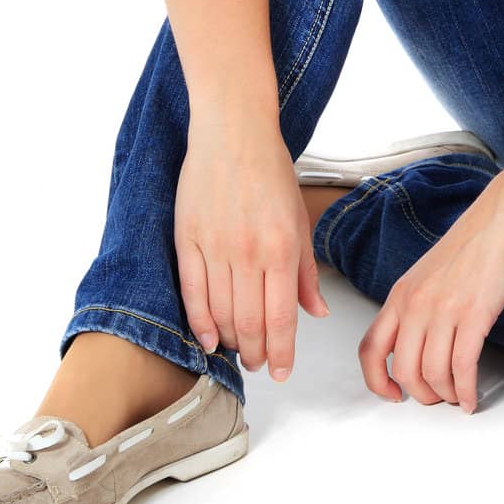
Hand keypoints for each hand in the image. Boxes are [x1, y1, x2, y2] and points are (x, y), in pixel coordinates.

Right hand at [175, 113, 328, 381]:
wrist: (233, 131)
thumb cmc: (271, 171)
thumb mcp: (300, 218)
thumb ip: (306, 270)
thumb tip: (317, 312)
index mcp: (282, 246)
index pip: (282, 316)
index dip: (282, 351)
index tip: (282, 371)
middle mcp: (248, 251)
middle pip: (249, 321)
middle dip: (258, 351)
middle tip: (261, 364)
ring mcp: (214, 246)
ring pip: (220, 312)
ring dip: (231, 340)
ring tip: (239, 351)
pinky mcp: (186, 239)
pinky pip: (192, 292)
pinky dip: (199, 321)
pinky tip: (208, 338)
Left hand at [358, 180, 503, 413]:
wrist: (503, 217)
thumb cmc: (472, 242)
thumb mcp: (427, 273)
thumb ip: (415, 305)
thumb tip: (414, 342)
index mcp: (400, 294)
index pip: (370, 349)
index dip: (376, 381)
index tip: (392, 394)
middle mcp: (416, 304)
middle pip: (404, 371)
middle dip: (420, 395)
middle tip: (434, 399)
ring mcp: (444, 310)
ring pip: (433, 374)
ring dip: (445, 395)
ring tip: (455, 397)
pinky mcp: (475, 315)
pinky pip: (463, 367)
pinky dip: (466, 391)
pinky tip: (471, 398)